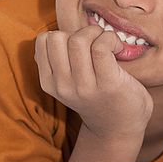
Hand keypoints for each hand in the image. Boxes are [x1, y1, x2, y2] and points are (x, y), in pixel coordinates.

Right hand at [35, 26, 152, 140]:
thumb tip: (52, 36)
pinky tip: (118, 49)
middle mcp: (62, 85)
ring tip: (109, 45)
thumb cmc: (97, 98)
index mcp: (49, 82)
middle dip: (79, 32)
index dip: (63, 33)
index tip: (82, 45)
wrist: (119, 129)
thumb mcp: (68, 84)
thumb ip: (58, 64)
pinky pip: (101, 47)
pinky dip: (110, 39)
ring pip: (79, 40)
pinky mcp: (107, 84)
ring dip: (97, 34)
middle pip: (58, 37)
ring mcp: (84, 86)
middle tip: (97, 43)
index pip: (43, 40)